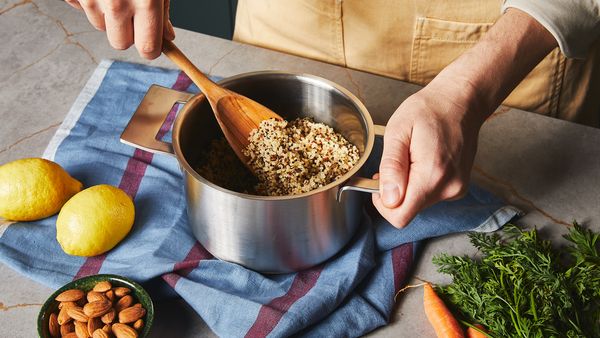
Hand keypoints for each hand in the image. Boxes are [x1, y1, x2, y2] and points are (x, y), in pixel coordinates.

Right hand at [65, 0, 174, 58]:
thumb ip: (162, 11)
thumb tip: (168, 38)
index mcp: (146, 1)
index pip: (147, 48)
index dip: (151, 48)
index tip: (152, 45)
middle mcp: (117, 3)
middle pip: (120, 43)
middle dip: (127, 33)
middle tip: (132, 12)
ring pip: (100, 26)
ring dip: (107, 16)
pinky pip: (81, 8)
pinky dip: (89, 1)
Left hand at [372, 8, 556, 227]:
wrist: (460, 101)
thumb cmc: (427, 111)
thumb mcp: (398, 131)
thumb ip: (392, 167)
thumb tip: (388, 199)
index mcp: (431, 175)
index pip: (400, 216)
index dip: (382, 204)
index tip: (380, 181)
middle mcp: (448, 188)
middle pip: (409, 211)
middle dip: (395, 192)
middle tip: (396, 163)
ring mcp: (457, 189)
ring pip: (419, 204)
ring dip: (409, 186)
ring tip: (412, 157)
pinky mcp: (459, 187)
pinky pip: (431, 196)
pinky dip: (422, 183)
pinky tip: (425, 160)